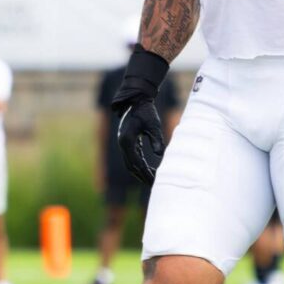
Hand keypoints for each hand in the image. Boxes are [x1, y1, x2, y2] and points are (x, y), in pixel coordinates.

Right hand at [107, 48, 170, 184]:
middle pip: (131, 165)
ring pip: (131, 162)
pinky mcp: (128, 140)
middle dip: (142, 176)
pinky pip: (133, 156)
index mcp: (127, 140)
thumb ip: (156, 139)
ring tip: (151, 179)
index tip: (154, 180)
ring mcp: (124, 142)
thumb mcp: (153, 124)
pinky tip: (149, 168)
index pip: (136, 162)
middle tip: (153, 184)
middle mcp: (123, 143)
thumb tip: (160, 154)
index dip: (145, 173)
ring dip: (140, 171)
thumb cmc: (146, 110)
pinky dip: (140, 163)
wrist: (137, 99)